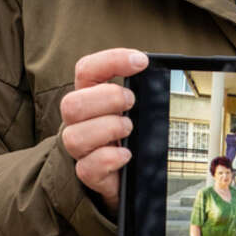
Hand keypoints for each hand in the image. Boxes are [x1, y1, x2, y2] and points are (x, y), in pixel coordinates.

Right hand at [60, 48, 148, 216]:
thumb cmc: (134, 134)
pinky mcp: (90, 174)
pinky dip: (109, 158)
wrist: (130, 174)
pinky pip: (87, 168)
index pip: (86, 70)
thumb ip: (144, 90)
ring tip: (129, 128)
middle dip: (107, 98)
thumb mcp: (138, 107)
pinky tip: (127, 155)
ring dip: (108, 128)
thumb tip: (164, 72)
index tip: (141, 62)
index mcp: (91, 96)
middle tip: (131, 101)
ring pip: (74, 136)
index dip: (111, 60)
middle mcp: (80, 121)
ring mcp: (82, 149)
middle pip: (71, 103)